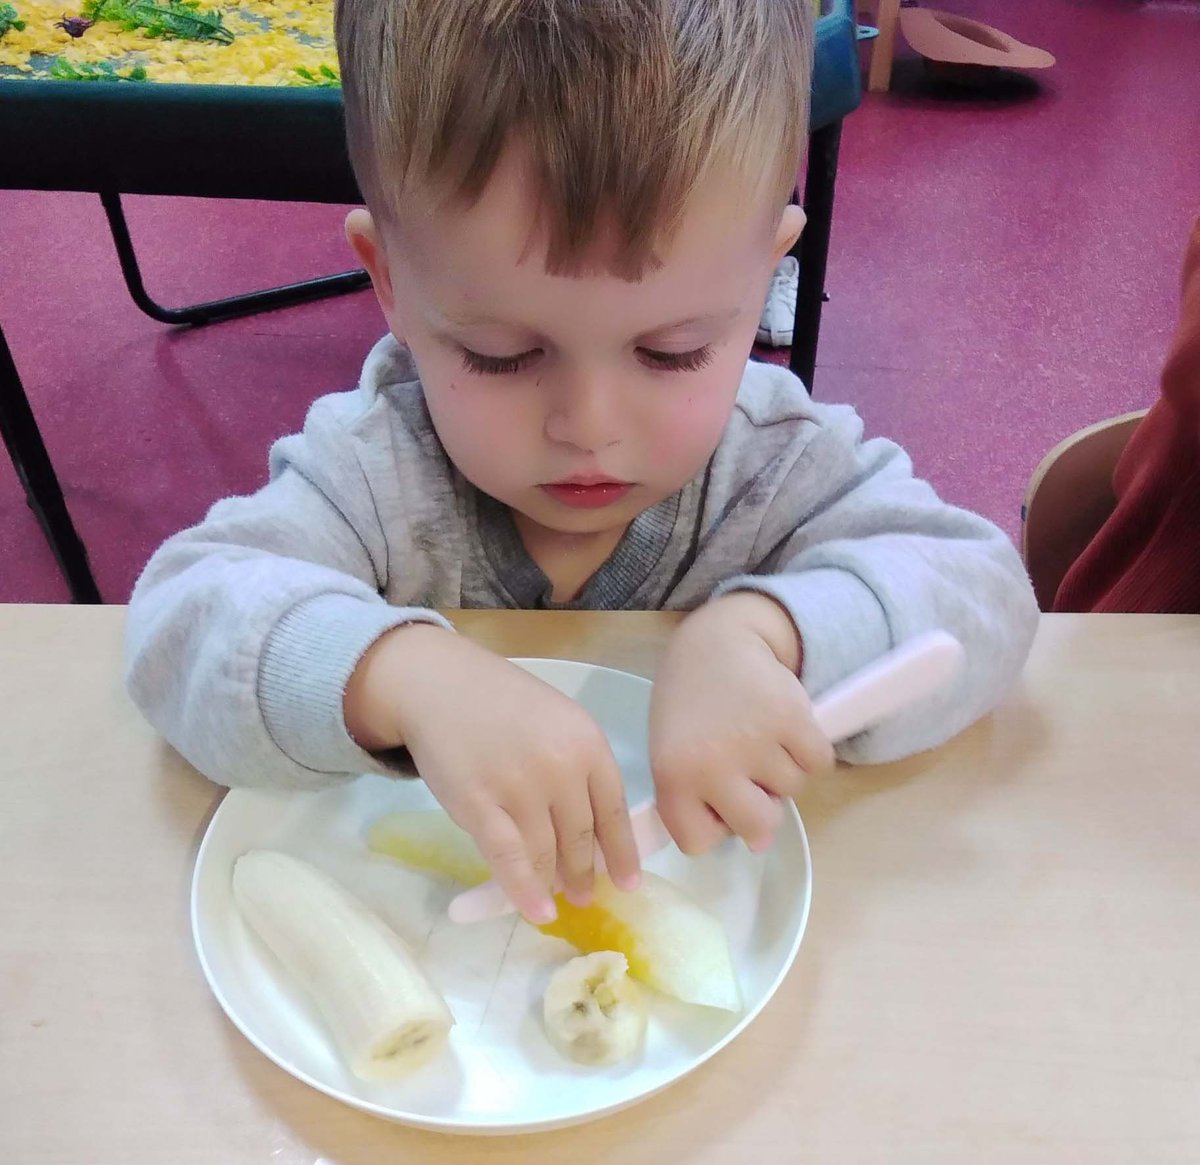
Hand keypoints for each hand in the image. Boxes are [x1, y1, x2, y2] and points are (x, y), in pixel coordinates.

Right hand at [344, 625, 640, 922]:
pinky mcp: (479, 805)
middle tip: (587, 895)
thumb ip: (579, 766)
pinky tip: (537, 911)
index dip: (622, 852)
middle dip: (586, 873)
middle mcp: (560, 767)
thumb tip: (594, 831)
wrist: (440, 685)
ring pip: (547, 852)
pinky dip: (525, 891)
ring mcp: (520, 788)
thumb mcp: (558, 721)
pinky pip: (509, 859)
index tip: (630, 882)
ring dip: (556, 884)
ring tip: (560, 902)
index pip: (613, 810)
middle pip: (581, 836)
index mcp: (587, 743)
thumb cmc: (502, 703)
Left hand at [649, 592, 833, 854]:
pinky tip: (782, 724)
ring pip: (791, 791)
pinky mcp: (793, 719)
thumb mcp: (674, 753)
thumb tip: (762, 844)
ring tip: (758, 734)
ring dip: (782, 770)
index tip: (709, 797)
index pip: (697, 843)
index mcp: (672, 777)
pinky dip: (809, 750)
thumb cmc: (690, 705)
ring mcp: (754, 743)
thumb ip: (703, 802)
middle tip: (748, 771)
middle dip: (760, 808)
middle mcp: (711, 765)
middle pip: (757, 828)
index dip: (710, 822)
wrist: (716, 641)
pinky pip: (818, 763)